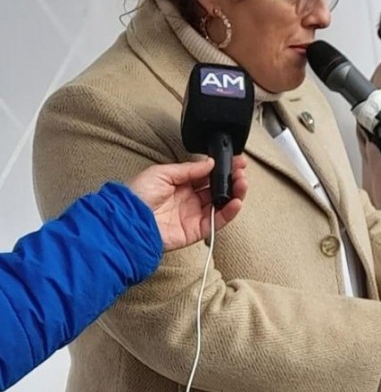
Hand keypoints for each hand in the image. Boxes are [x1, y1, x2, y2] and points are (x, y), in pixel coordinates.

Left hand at [126, 156, 248, 250]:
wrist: (128, 222)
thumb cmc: (137, 197)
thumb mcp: (162, 173)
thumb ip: (189, 169)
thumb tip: (210, 163)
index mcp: (180, 184)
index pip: (207, 174)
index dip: (222, 168)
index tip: (236, 161)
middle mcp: (189, 199)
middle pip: (217, 188)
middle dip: (232, 179)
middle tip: (241, 171)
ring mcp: (193, 215)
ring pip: (221, 204)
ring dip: (235, 193)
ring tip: (242, 183)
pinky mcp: (196, 231)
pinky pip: (217, 221)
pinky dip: (230, 212)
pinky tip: (236, 201)